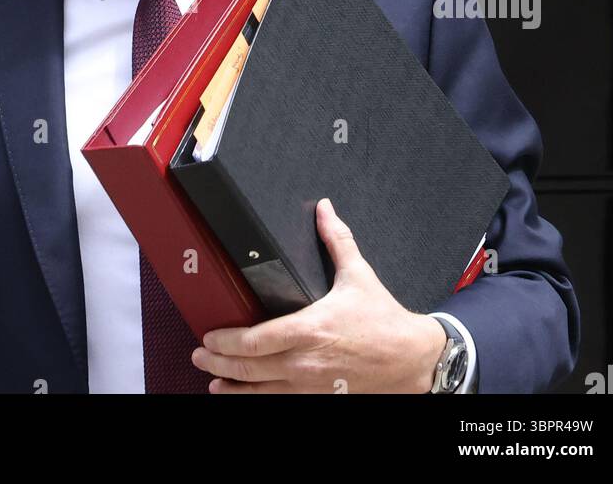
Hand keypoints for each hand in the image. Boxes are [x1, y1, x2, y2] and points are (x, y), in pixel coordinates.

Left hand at [190, 197, 447, 392]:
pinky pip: (281, 403)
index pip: (257, 340)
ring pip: (261, 393)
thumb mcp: (358, 275)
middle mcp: (306, 362)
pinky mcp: (321, 398)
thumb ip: (336, 240)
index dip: (227, 341)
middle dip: (219, 362)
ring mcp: (312, 385)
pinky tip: (244, 396)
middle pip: (251, 369)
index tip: (209, 335)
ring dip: (233, 387)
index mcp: (311, 329)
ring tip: (213, 380)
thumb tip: (324, 208)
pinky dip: (258, 400)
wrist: (413, 360)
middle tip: (199, 355)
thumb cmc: (385, 321)